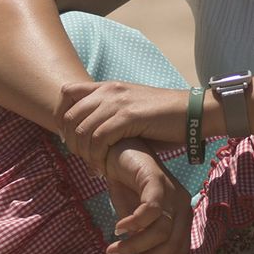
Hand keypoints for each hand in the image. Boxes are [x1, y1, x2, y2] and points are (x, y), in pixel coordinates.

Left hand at [58, 78, 185, 172]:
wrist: (191, 113)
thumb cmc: (163, 118)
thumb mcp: (131, 109)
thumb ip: (109, 115)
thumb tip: (88, 134)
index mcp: (108, 86)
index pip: (67, 93)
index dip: (62, 117)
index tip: (72, 138)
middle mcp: (109, 90)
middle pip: (70, 116)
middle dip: (71, 142)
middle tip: (83, 159)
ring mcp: (118, 102)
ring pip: (82, 130)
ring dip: (84, 154)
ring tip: (94, 167)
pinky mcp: (128, 116)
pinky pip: (99, 139)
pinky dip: (97, 157)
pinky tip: (104, 168)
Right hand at [101, 141, 192, 253]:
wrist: (117, 151)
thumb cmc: (126, 187)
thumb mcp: (133, 220)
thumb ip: (138, 241)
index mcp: (181, 218)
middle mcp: (182, 206)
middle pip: (172, 248)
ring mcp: (172, 192)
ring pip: (161, 233)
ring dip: (133, 248)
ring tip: (112, 252)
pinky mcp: (157, 179)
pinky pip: (151, 210)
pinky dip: (133, 224)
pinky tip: (117, 229)